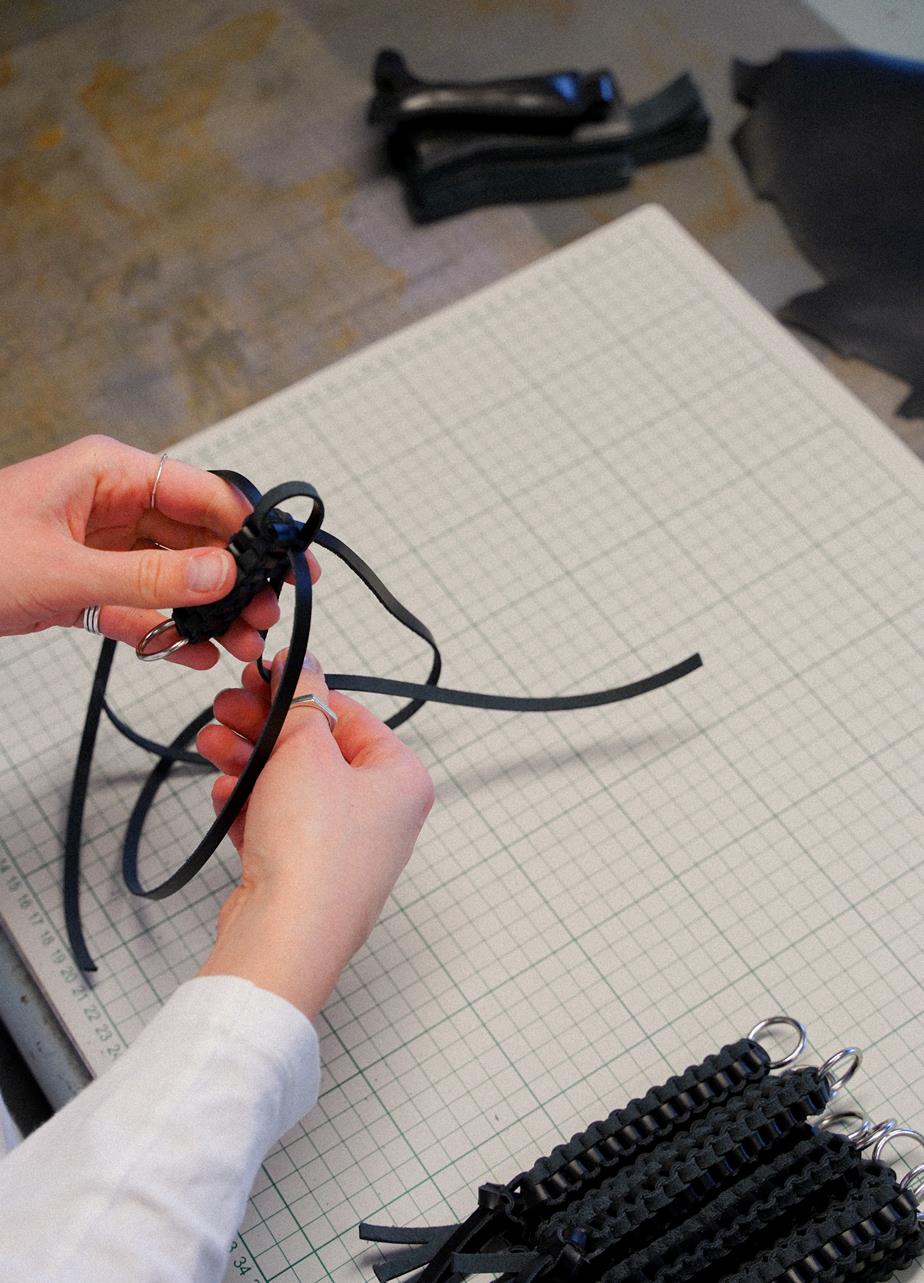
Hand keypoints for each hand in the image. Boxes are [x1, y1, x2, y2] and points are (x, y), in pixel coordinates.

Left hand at [0, 435, 320, 667]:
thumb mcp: (62, 570)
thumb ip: (147, 578)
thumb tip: (219, 577)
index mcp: (107, 473)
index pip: (198, 492)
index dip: (247, 526)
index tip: (283, 560)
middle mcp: (111, 505)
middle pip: (194, 538)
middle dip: (233, 579)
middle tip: (267, 613)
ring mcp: (101, 547)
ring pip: (174, 577)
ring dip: (209, 611)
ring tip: (243, 644)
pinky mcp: (87, 586)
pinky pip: (142, 607)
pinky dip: (169, 631)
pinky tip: (199, 654)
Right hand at [195, 650, 433, 1020]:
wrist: (284, 935)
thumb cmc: (314, 854)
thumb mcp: (306, 751)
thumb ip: (302, 702)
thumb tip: (303, 668)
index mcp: (400, 778)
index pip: (351, 715)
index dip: (303, 691)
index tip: (265, 676)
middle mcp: (380, 814)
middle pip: (316, 750)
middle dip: (265, 727)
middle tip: (228, 706)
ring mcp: (343, 847)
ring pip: (290, 786)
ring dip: (247, 759)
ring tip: (213, 744)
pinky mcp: (306, 873)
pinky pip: (276, 824)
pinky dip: (249, 804)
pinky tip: (224, 791)